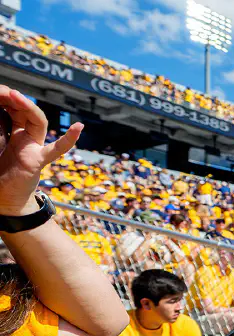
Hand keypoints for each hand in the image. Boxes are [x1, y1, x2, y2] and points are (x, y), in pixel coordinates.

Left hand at [0, 86, 82, 215]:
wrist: (4, 199)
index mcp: (14, 132)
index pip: (14, 109)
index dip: (7, 99)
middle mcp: (26, 137)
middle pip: (26, 111)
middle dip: (15, 99)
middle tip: (4, 90)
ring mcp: (34, 148)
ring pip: (38, 122)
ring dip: (28, 107)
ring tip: (15, 95)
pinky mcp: (38, 161)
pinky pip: (56, 150)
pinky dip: (68, 139)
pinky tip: (79, 127)